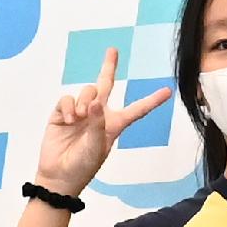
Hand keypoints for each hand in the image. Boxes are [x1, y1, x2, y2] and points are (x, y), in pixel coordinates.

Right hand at [36, 46, 164, 196]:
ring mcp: (80, 113)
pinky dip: (69, 106)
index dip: (152, 101)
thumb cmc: (83, 166)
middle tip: (113, 50)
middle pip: (105, 84)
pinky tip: (69, 120)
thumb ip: (98, 124)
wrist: (58, 176)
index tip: (167, 91)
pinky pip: (67, 98)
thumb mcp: (97, 147)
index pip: (136, 109)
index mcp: (114, 124)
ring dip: (85, 100)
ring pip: (87, 91)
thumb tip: (95, 102)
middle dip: (108, 67)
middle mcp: (98, 115)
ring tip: (79, 118)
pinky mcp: (62, 114)